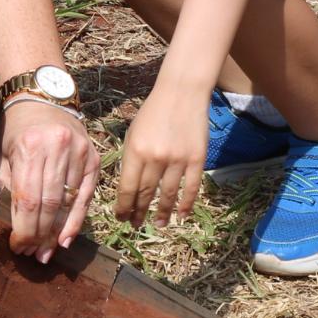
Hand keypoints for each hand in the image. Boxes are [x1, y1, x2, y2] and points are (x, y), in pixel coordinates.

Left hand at [0, 99, 96, 263]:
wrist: (43, 96)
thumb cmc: (17, 129)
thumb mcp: (4, 153)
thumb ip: (9, 185)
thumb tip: (15, 224)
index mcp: (28, 147)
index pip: (27, 199)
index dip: (23, 230)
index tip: (17, 247)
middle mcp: (56, 148)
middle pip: (49, 205)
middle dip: (40, 236)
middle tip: (33, 256)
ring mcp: (78, 152)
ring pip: (68, 203)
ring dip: (57, 233)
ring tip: (48, 254)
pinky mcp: (93, 156)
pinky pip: (85, 195)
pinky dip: (76, 219)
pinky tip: (67, 239)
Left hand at [114, 84, 206, 228]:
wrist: (181, 92)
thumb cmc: (153, 112)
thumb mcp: (133, 132)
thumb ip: (131, 159)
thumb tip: (129, 187)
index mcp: (135, 150)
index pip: (127, 188)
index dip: (123, 206)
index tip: (121, 217)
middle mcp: (155, 158)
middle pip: (145, 194)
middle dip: (138, 212)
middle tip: (136, 224)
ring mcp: (177, 159)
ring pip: (167, 194)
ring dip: (162, 212)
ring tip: (159, 223)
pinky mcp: (196, 159)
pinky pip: (191, 188)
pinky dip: (186, 204)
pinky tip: (181, 215)